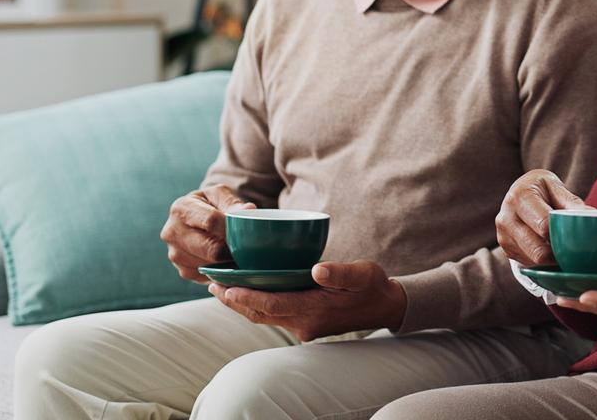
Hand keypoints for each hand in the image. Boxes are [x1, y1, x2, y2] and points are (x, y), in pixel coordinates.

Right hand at [161, 184, 254, 282]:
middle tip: (247, 248)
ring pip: (211, 265)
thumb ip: (233, 203)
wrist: (197, 218)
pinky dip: (221, 271)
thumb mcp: (221, 195)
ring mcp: (175, 254)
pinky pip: (208, 275)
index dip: (232, 229)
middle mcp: (172, 232)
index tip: (246, 233)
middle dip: (232, 250)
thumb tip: (248, 210)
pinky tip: (225, 261)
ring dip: (227, 262)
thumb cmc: (211, 204)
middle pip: (211, 249)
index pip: (211, 221)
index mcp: (181, 208)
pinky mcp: (183, 271)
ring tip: (235, 252)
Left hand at [208, 259, 408, 340]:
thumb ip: (341, 271)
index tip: (226, 286)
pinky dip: (255, 305)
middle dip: (234, 300)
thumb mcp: (363, 273)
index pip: (272, 305)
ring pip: (263, 317)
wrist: (385, 307)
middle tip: (212, 284)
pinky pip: (273, 316)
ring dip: (240, 304)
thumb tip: (316, 269)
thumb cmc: (373, 286)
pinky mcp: (305, 324)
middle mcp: (305, 323)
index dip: (246, 296)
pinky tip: (245, 293)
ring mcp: (304, 327)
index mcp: (315, 310)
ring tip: (220, 289)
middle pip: (260, 313)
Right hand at [495, 169, 590, 265]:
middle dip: (559, 252)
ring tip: (563, 248)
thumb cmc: (540, 189)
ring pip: (535, 261)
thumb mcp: (555, 187)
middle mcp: (506, 218)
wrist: (517, 192)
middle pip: (539, 251)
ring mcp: (503, 236)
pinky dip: (542, 260)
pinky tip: (549, 248)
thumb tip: (592, 217)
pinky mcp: (505, 249)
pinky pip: (529, 263)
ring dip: (552, 259)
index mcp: (519, 197)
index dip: (563, 234)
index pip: (544, 225)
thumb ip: (571, 202)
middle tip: (574, 250)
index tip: (578, 238)